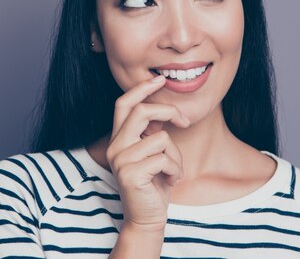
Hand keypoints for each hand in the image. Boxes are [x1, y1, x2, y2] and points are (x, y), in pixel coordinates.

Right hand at [105, 75, 189, 232]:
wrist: (147, 218)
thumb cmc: (154, 184)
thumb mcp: (153, 154)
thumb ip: (152, 134)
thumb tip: (162, 114)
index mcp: (119, 138)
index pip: (123, 104)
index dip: (141, 89)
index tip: (160, 80)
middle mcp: (115, 146)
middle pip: (142, 112)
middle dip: (169, 112)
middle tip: (184, 122)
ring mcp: (120, 160)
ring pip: (161, 138)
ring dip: (176, 156)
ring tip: (173, 170)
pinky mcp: (130, 174)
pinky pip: (164, 159)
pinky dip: (175, 170)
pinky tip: (170, 181)